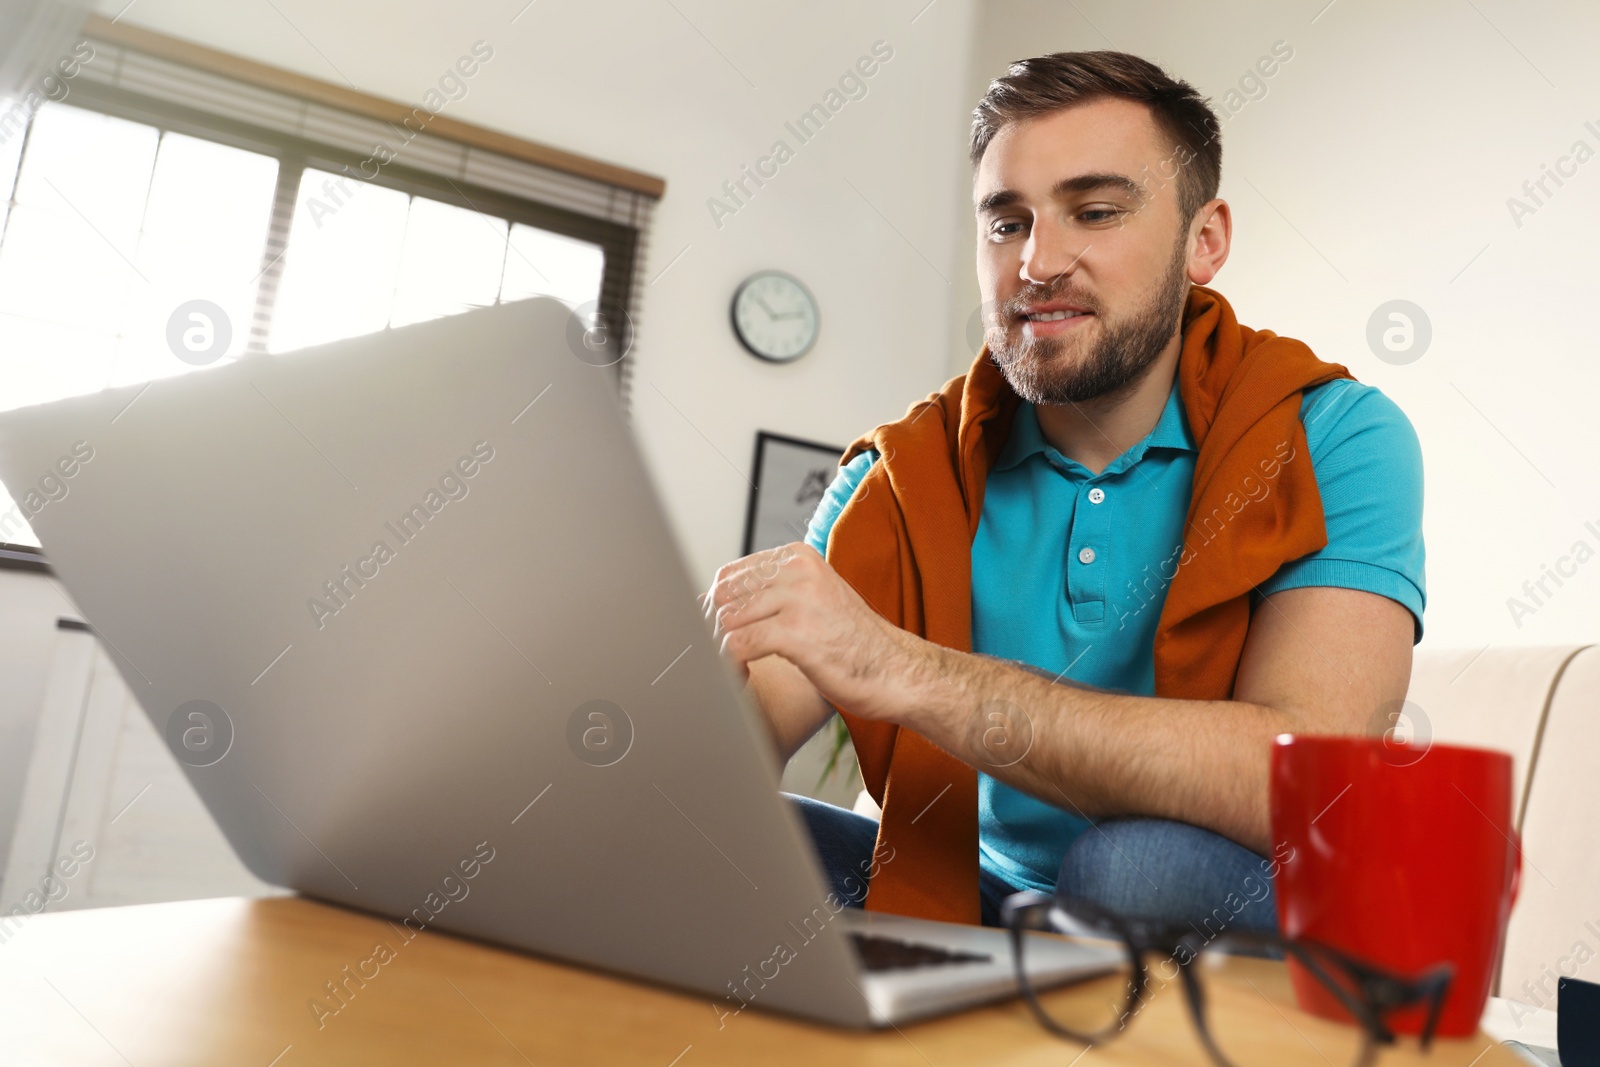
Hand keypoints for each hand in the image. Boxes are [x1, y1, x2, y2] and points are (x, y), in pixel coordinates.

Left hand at [700, 542, 943, 722]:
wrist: (897, 672)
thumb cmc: (854, 644)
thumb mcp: (815, 600)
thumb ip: (774, 594)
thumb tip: (716, 601)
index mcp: (799, 558)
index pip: (731, 574)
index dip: (717, 607)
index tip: (719, 634)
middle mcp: (798, 570)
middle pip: (724, 594)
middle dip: (714, 627)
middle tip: (720, 653)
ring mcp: (798, 600)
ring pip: (726, 619)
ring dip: (721, 648)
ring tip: (730, 666)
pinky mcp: (796, 633)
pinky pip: (739, 645)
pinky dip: (731, 663)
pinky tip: (742, 674)